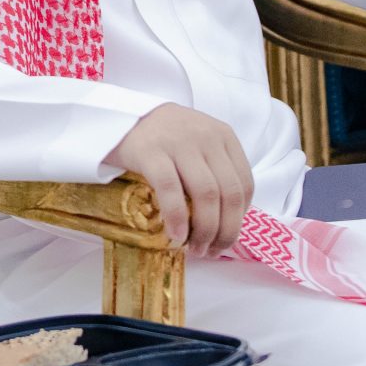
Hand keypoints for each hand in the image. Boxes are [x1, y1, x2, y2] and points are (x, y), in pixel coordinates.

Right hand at [105, 104, 251, 257]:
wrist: (120, 115)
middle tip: (211, 250)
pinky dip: (177, 218)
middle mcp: (206, 136)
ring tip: (195, 248)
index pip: (245, 184)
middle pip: (229, 193)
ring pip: (207, 194)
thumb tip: (225, 221)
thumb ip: (215, 169)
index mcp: (223, 136)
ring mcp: (178, 142)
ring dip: (205, 229)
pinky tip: (176, 235)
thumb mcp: (198, 143)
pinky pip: (171, 190)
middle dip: (226, 230)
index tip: (226, 237)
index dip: (240, 218)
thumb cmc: (163, 137)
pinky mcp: (150, 151)